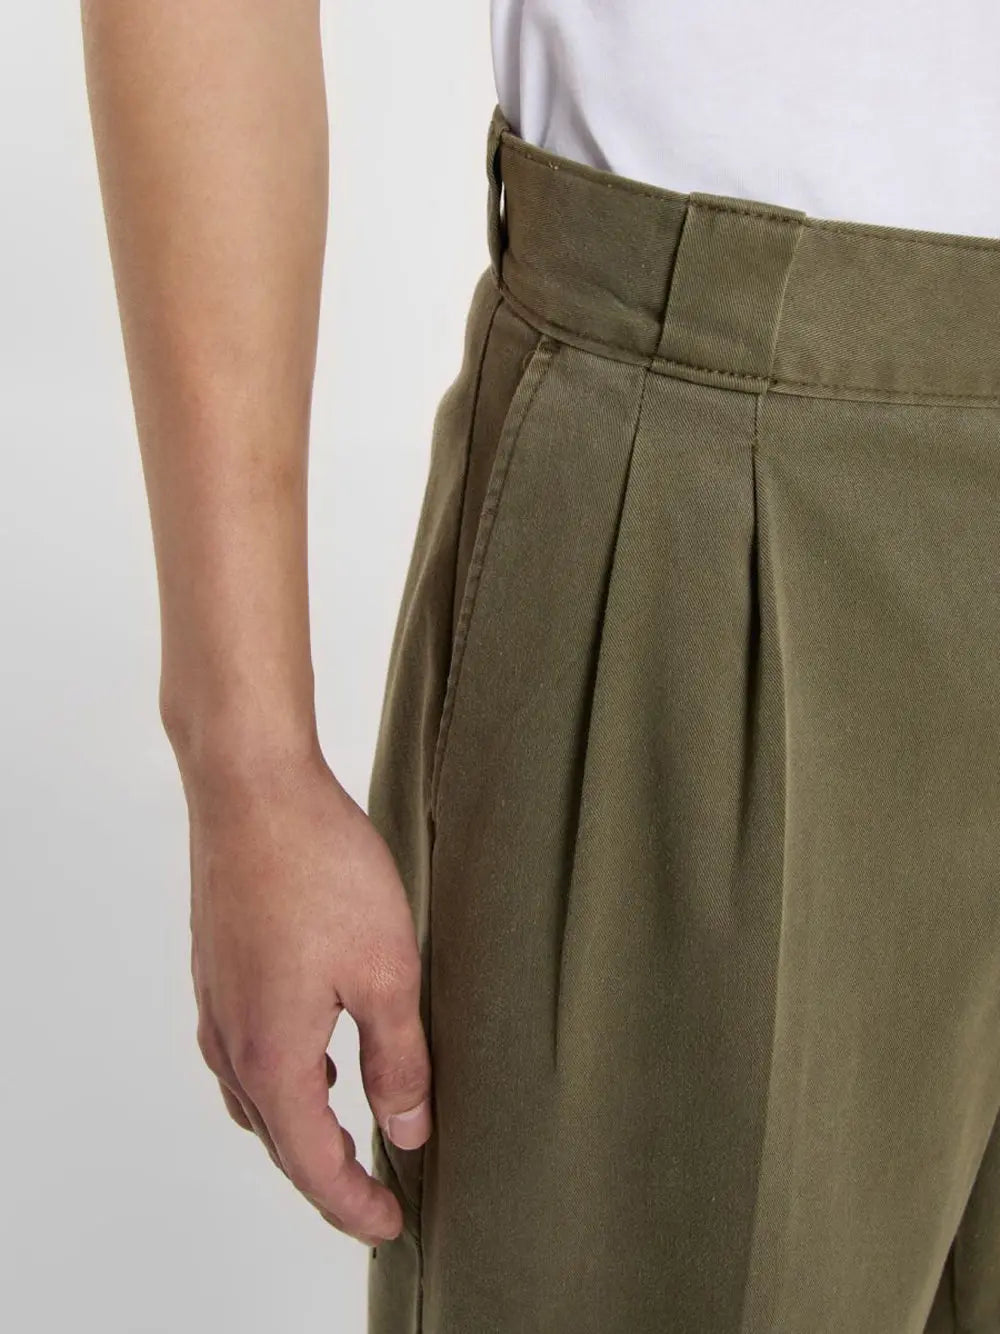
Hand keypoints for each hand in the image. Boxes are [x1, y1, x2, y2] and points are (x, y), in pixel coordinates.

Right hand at [185, 749, 431, 1245]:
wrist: (251, 788)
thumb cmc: (320, 868)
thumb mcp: (387, 970)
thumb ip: (398, 1057)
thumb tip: (407, 1128)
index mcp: (273, 1055)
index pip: (313, 1164)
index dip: (354, 1204)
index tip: (392, 1225)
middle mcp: (232, 1040)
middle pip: (278, 1138)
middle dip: (328, 1175)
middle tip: (376, 1192)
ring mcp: (217, 1002)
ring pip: (256, 1096)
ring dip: (300, 1127)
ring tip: (350, 1131)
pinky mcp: (218, 968)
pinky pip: (244, 1052)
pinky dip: (280, 1078)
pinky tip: (314, 1052)